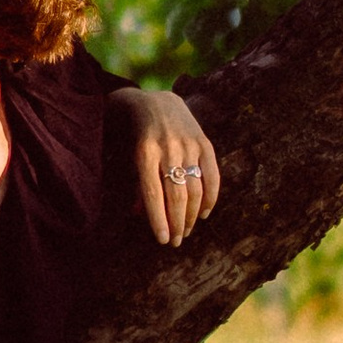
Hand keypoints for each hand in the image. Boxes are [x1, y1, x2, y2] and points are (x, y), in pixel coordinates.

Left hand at [116, 84, 219, 246]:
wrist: (156, 101)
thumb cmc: (137, 136)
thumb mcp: (129, 157)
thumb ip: (136, 185)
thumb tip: (140, 216)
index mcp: (145, 152)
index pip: (154, 193)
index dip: (159, 219)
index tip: (163, 241)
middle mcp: (168, 148)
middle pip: (177, 195)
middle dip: (177, 223)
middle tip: (176, 241)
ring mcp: (189, 145)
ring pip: (195, 189)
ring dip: (192, 215)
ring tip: (186, 230)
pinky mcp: (205, 142)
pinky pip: (212, 176)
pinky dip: (211, 198)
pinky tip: (204, 213)